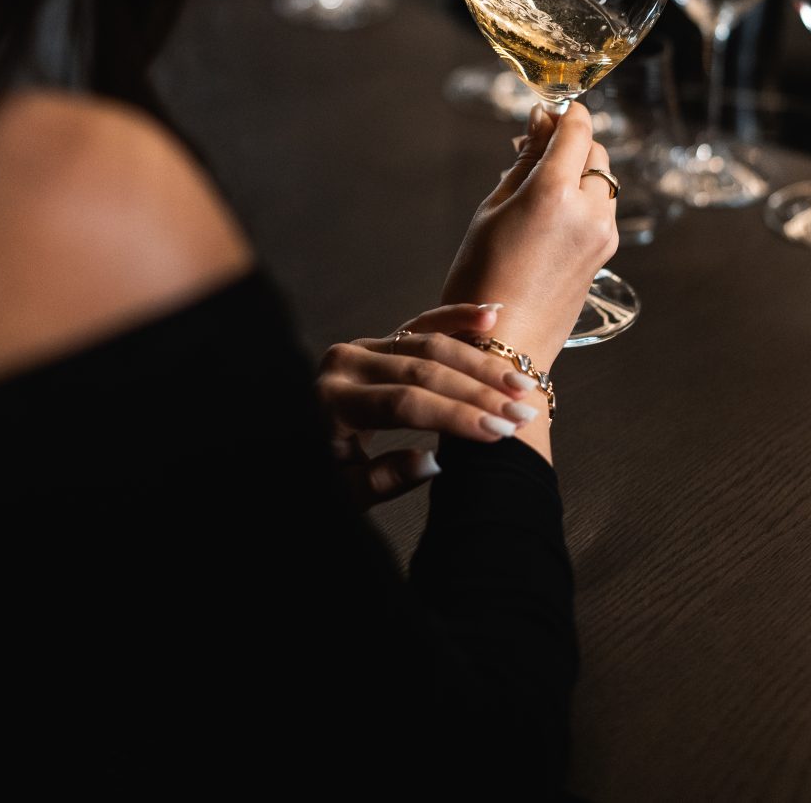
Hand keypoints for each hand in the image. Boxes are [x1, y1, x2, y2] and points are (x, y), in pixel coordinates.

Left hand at [317, 301, 545, 508]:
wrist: (288, 443)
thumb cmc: (319, 476)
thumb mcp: (341, 493)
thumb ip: (382, 480)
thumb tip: (435, 462)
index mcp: (332, 402)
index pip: (406, 403)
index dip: (456, 416)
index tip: (500, 432)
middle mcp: (346, 364)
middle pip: (424, 369)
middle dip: (479, 391)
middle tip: (522, 412)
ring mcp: (363, 347)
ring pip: (429, 344)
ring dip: (479, 361)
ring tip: (520, 382)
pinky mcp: (378, 342)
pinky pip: (422, 324)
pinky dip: (457, 317)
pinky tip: (492, 316)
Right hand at [440, 101, 617, 375]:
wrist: (503, 347)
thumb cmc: (481, 279)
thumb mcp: (492, 211)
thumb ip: (523, 162)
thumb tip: (539, 121)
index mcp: (554, 193)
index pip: (577, 131)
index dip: (565, 114)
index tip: (548, 111)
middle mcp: (588, 211)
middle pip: (595, 153)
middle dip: (571, 143)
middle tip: (533, 148)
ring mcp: (602, 235)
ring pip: (603, 182)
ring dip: (579, 172)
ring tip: (538, 185)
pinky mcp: (605, 255)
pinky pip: (601, 210)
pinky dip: (584, 199)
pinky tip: (550, 213)